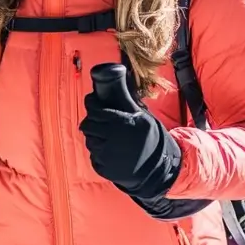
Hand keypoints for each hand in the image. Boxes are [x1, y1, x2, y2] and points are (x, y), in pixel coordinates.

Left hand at [80, 71, 182, 199]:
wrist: (157, 167)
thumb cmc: (149, 137)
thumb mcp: (141, 116)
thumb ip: (125, 100)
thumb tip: (116, 75)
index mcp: (121, 123)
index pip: (94, 111)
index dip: (91, 105)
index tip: (92, 102)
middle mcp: (111, 139)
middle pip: (87, 126)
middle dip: (91, 122)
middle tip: (98, 121)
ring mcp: (106, 156)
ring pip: (89, 141)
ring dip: (94, 137)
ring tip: (106, 137)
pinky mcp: (104, 169)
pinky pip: (93, 156)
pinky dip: (98, 152)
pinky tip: (109, 151)